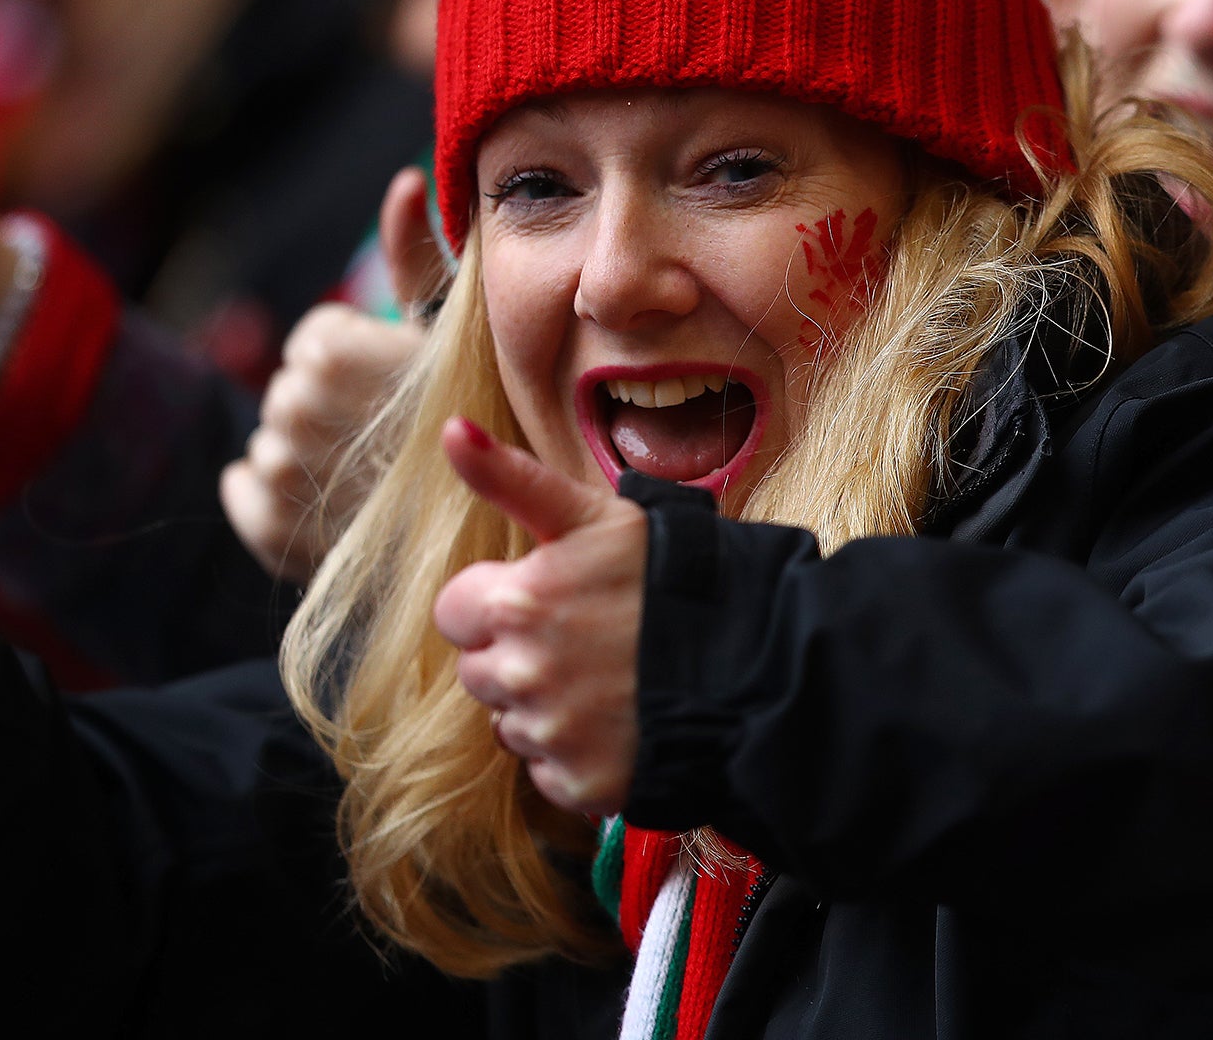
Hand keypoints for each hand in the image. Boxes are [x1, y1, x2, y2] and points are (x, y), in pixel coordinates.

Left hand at [219, 168, 439, 581]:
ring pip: (271, 438)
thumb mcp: (453, 328)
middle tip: (386, 432)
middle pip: (290, 390)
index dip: (358, 361)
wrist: (489, 529)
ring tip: (367, 470)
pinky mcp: (269, 526)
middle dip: (329, 405)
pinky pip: (242, 490)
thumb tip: (406, 180)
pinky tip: (324, 497)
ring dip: (307, 450)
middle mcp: (294, 405)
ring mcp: (280, 470)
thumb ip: (414, 253)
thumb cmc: (477, 417)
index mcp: (332, 347)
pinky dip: (268, 495)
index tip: (396, 388)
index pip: (314, 342)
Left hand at [433, 419, 645, 815]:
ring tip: (610, 681)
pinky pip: (547, 769)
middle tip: (584, 639)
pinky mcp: (578, 784)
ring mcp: (549, 734)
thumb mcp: (598, 515)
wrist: (762, 661)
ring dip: (544, 706)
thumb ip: (514, 480)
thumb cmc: (677, 577)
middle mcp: (521, 673)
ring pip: (511, 722)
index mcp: (517, 601)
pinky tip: (620, 722)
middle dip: (516, 655)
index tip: (545, 597)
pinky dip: (575, 753)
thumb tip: (450, 429)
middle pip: (477, 671)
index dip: (497, 601)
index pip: (454, 611)